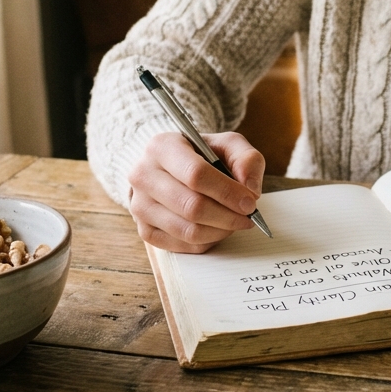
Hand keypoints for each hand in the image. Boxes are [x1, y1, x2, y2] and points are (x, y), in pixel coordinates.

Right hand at [127, 131, 265, 252]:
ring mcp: (139, 205)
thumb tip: (250, 189)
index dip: (227, 193)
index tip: (250, 203)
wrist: (173, 168)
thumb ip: (246, 159)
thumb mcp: (228, 145)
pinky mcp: (144, 230)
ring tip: (235, 223)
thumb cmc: (203, 156)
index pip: (196, 175)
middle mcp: (143, 175)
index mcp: (162, 147)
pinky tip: (217, 229)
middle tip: (248, 217)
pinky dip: (207, 242)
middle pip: (192, 206)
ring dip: (220, 231)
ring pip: (187, 230)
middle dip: (228, 216)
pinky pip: (182, 246)